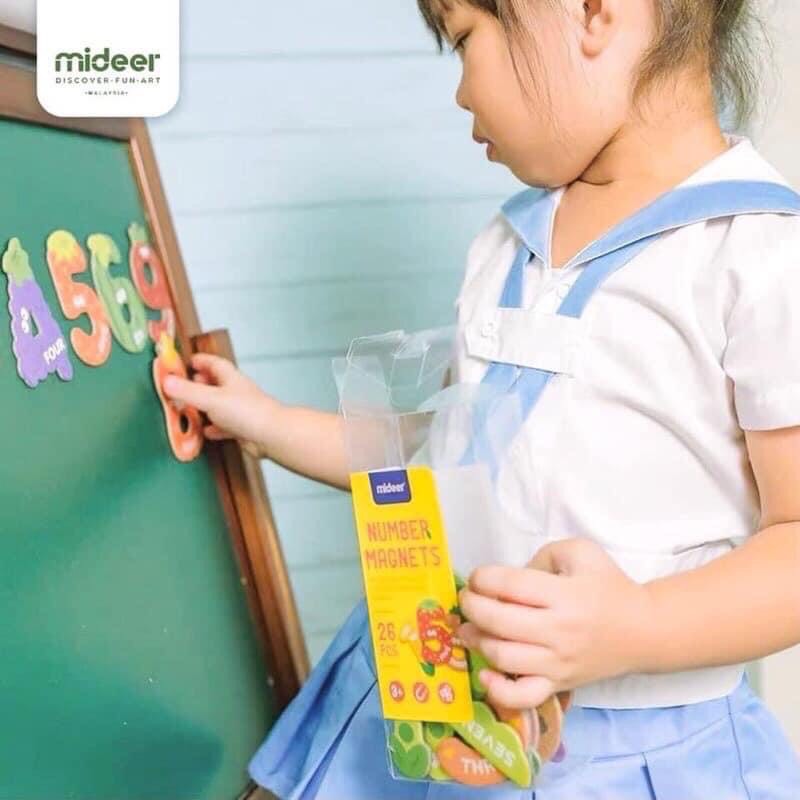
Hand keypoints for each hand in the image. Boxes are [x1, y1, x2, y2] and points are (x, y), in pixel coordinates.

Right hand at [162, 353, 278, 456]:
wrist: (271, 435)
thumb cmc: (248, 412)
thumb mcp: (211, 399)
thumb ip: (188, 391)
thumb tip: (167, 380)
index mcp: (230, 378)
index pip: (214, 363)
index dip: (201, 361)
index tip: (188, 362)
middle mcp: (236, 392)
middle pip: (216, 384)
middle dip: (200, 384)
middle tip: (184, 386)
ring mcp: (241, 411)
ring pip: (220, 406)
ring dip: (205, 407)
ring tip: (190, 409)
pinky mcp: (243, 428)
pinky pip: (225, 426)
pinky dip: (214, 428)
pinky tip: (207, 431)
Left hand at [456, 538, 653, 708]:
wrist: (644, 630)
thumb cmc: (608, 587)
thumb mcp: (580, 553)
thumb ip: (542, 556)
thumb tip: (508, 579)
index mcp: (564, 594)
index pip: (509, 585)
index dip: (483, 578)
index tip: (478, 577)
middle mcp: (558, 631)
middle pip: (498, 620)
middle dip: (471, 605)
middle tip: (466, 598)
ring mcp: (557, 663)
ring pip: (502, 657)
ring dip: (476, 640)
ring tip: (469, 628)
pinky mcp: (559, 686)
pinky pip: (521, 697)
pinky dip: (497, 690)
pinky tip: (485, 674)